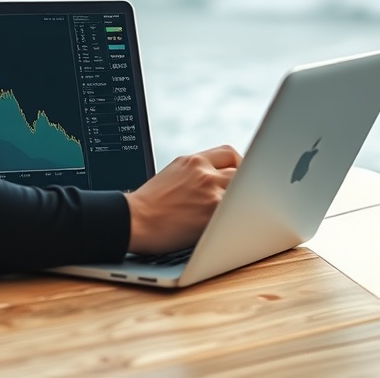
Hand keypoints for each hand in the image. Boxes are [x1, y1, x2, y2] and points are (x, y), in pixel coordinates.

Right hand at [124, 145, 241, 254]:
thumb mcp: (171, 175)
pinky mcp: (212, 211)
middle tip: (243, 198)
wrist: (133, 221)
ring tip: (237, 214)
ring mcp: (210, 189)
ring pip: (243, 189)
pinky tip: (231, 226)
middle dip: (245, 183)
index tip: (240, 177)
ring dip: (243, 201)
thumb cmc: (148, 206)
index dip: (239, 165)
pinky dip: (237, 217)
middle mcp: (202, 171)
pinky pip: (237, 210)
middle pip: (241, 169)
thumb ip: (194, 173)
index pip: (228, 153)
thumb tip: (214, 181)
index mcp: (192, 161)